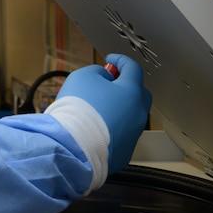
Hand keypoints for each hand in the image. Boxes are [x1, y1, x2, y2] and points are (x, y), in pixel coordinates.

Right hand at [56, 53, 151, 172]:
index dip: (121, 61)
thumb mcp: (83, 76)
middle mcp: (138, 114)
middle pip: (138, 94)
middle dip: (125, 86)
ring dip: (118, 108)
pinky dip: (112, 128)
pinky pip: (121, 134)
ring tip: (98, 107)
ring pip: (130, 116)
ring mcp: (134, 134)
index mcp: (132, 92)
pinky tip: (96, 127)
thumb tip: (104, 77)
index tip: (111, 60)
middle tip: (108, 84)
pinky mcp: (125, 152)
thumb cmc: (79, 108)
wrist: (74, 145)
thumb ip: (98, 72)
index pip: (132, 69)